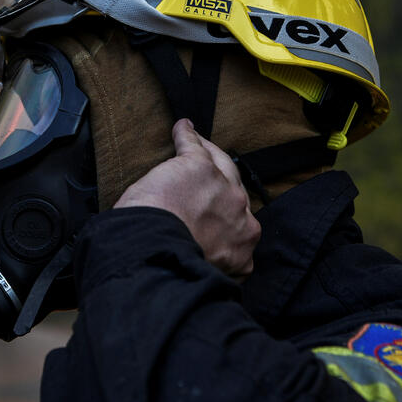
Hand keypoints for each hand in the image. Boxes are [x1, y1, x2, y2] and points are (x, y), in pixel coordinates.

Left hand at [114, 119, 259, 279]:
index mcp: (242, 245)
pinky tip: (183, 128)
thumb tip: (194, 263)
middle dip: (223, 188)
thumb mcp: (203, 273)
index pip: (239, 226)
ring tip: (199, 145)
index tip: (213, 218)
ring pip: (221, 164)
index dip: (225, 220)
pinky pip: (194, 145)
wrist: (158, 254)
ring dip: (209, 153)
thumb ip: (209, 264)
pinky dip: (187, 135)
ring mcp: (222, 188)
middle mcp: (240, 215)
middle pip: (234, 193)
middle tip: (208, 184)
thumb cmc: (172, 269)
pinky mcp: (199, 167)